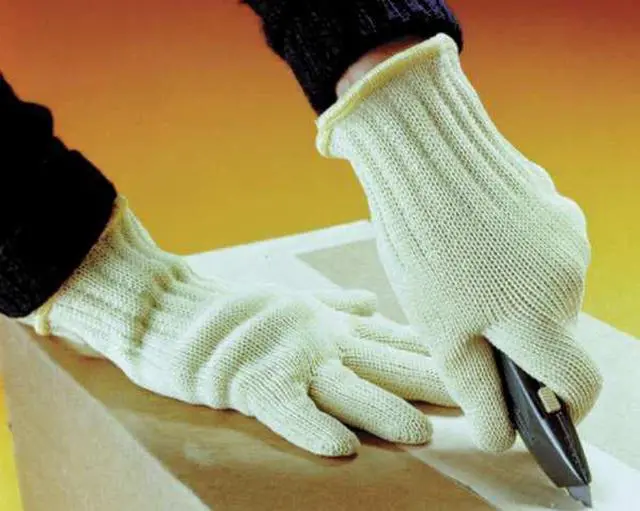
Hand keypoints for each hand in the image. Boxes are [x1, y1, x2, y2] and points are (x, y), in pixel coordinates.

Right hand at [20, 197, 454, 456]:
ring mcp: (287, 357)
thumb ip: (338, 307)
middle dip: (433, 382)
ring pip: (343, 387)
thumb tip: (372, 303)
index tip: (483, 358)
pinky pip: (285, 408)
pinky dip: (311, 426)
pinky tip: (339, 448)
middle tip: (482, 398)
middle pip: (385, 363)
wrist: (170, 307)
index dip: (438, 350)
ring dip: (381, 410)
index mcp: (332, 325)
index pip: (395, 338)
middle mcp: (320, 339)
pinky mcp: (250, 379)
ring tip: (421, 434)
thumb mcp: (296, 303)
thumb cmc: (234, 310)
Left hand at [316, 34, 601, 451]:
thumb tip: (502, 433)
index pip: (579, 384)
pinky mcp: (553, 204)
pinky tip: (475, 238)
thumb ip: (479, 386)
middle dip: (521, 344)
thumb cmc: (422, 245)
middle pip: (556, 335)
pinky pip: (540, 251)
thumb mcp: (439, 328)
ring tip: (463, 271)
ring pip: (546, 290)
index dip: (564, 409)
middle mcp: (568, 276)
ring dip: (513, 296)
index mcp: (541, 315)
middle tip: (468, 324)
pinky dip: (513, 260)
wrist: (425, 148)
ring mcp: (566, 235)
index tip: (542, 415)